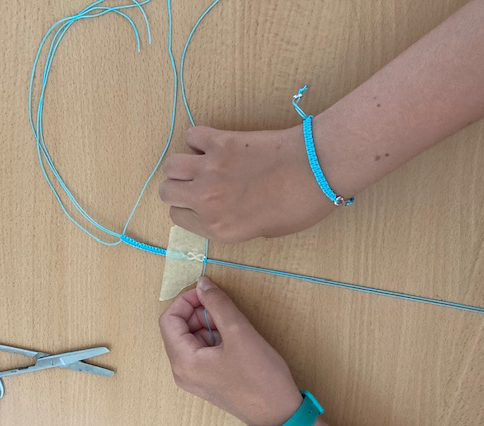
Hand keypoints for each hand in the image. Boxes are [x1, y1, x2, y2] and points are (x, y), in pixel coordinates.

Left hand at [158, 276, 302, 425]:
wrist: (279, 414)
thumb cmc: (260, 376)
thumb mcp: (239, 332)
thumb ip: (217, 304)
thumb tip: (202, 284)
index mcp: (183, 362)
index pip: (169, 320)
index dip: (186, 301)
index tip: (208, 292)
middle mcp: (182, 371)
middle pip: (179, 329)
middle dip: (198, 312)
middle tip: (224, 308)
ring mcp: (195, 378)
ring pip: (192, 338)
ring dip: (209, 323)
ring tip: (234, 326)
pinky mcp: (208, 380)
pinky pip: (203, 350)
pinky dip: (215, 337)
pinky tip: (235, 338)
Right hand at [159, 126, 334, 242]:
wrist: (316, 169)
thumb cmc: (300, 205)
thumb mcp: (267, 231)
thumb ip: (236, 225)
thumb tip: (225, 212)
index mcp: (218, 228)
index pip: (178, 219)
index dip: (187, 210)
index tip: (196, 204)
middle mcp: (207, 200)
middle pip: (167, 192)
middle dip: (178, 189)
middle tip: (195, 184)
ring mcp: (210, 170)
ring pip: (171, 166)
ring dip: (182, 165)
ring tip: (199, 164)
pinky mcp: (220, 142)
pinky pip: (192, 136)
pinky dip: (198, 139)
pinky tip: (213, 144)